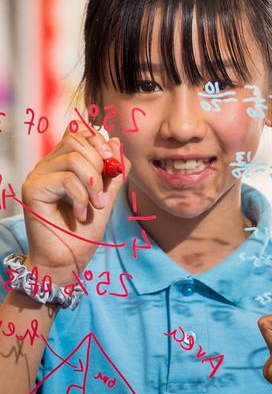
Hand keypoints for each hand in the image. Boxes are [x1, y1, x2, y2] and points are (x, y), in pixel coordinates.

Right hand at [20, 124, 130, 282]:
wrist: (68, 259)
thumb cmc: (85, 230)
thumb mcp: (108, 195)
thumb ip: (114, 170)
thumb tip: (115, 141)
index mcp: (63, 163)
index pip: (78, 133)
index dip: (98, 141)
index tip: (111, 160)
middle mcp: (47, 166)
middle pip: (76, 140)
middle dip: (99, 163)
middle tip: (103, 190)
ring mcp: (37, 176)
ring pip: (73, 158)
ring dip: (93, 183)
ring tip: (95, 205)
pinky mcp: (32, 190)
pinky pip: (66, 179)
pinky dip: (82, 197)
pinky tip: (81, 214)